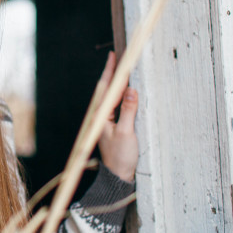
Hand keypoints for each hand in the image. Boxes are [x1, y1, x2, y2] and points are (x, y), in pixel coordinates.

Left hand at [95, 52, 138, 182]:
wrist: (118, 176)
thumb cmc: (121, 156)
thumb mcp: (127, 133)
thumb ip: (128, 110)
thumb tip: (131, 89)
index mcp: (101, 116)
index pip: (106, 88)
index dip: (111, 71)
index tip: (114, 56)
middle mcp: (101, 116)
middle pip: (106, 90)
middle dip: (112, 73)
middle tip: (117, 57)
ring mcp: (106, 122)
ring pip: (110, 97)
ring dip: (115, 83)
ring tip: (121, 68)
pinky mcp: (112, 127)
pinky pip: (115, 105)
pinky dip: (120, 95)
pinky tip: (124, 92)